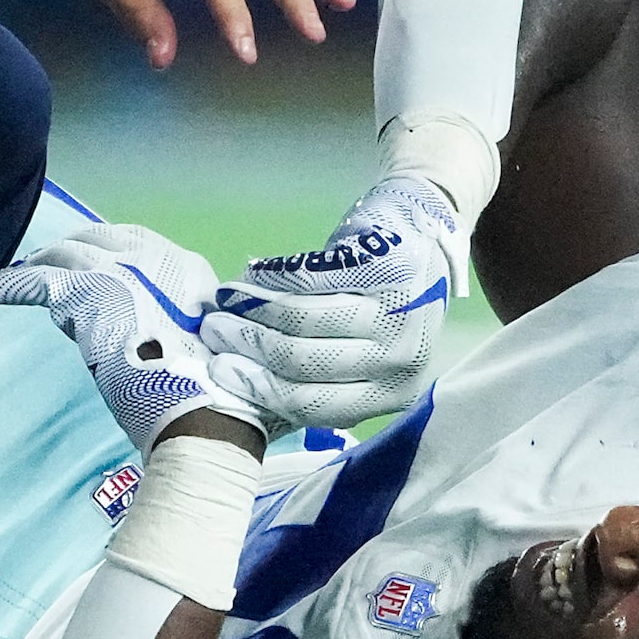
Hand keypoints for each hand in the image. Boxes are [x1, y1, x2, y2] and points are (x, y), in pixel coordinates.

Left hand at [0, 223, 271, 454]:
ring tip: (10, 278)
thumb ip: (181, 329)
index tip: (90, 264)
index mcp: (187, 269)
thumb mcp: (208, 346)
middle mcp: (153, 257)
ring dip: (36, 265)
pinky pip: (29, 283)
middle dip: (68, 250)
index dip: (107, 251)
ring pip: (62, 255)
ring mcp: (117, 269)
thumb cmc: (217, 394)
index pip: (136, 244)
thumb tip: (152, 334)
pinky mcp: (82, 292)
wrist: (205, 409)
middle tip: (43, 265)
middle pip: (96, 240)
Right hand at [202, 176, 464, 430]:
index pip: (312, 403)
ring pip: (303, 320)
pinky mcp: (386, 266)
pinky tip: (251, 273)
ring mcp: (397, 312)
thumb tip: (236, 384)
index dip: (258, 387)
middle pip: (303, 362)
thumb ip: (314, 377)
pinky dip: (271, 276)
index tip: (218, 370)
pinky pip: (311, 278)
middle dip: (247, 346)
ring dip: (254, 309)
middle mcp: (401, 359)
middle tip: (213, 331)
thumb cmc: (378, 307)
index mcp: (391, 393)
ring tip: (225, 301)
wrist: (425, 235)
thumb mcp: (359, 354)